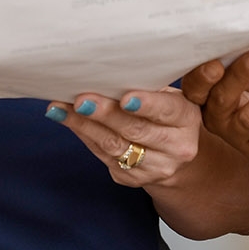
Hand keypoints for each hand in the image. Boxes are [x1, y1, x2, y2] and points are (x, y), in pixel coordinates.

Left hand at [45, 88, 200, 186]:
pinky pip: (104, 157)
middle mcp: (175, 147)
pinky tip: (69, 121)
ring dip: (85, 126)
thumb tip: (107, 70)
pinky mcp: (133, 179)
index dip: (146, 104)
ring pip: (115, 146)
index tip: (125, 97)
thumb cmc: (167, 112)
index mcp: (186, 119)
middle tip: (81, 100)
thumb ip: (149, 87)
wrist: (176, 154)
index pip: (166, 110)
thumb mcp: (170, 96)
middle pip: (135, 130)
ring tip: (62, 109)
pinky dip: (85, 136)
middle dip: (105, 114)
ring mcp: (155, 167)